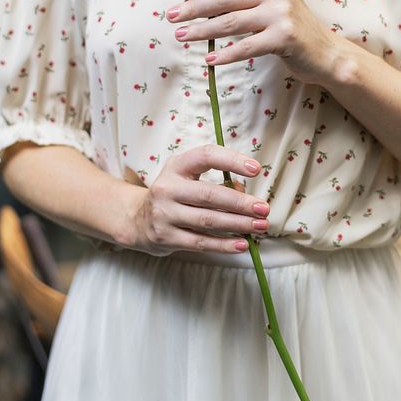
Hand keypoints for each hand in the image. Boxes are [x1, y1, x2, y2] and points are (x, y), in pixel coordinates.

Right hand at [133, 145, 269, 255]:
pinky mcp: (165, 237)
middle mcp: (167, 188)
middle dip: (240, 203)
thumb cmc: (173, 195)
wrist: (137, 220)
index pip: (206, 156)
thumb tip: (244, 192)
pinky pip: (200, 242)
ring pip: (208, 220)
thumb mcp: (188, 178)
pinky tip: (242, 244)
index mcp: (176, 166)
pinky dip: (224, 244)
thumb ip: (216, 182)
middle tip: (263, 209)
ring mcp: (164, 214)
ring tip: (260, 226)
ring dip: (238, 224)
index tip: (256, 168)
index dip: (232, 160)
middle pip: (209, 195)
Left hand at [167, 0, 337, 83]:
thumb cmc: (290, 27)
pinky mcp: (284, 37)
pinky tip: (209, 60)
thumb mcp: (271, 2)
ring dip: (202, 31)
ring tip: (182, 36)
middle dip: (194, 7)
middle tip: (171, 15)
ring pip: (231, 22)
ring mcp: (281, 13)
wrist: (325, 52)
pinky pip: (246, 46)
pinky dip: (225, 55)